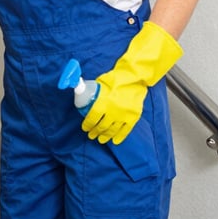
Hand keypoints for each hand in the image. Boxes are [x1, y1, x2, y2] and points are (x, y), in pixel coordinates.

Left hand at [82, 21, 182, 144]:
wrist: (134, 77)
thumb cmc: (116, 78)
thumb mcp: (101, 84)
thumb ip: (94, 91)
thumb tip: (82, 92)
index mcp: (103, 102)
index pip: (92, 118)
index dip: (87, 125)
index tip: (85, 128)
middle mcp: (112, 111)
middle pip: (101, 126)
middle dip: (95, 132)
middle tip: (91, 135)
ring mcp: (123, 115)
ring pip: (112, 130)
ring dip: (105, 136)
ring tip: (101, 139)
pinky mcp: (133, 117)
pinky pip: (125, 131)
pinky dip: (120, 137)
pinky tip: (115, 141)